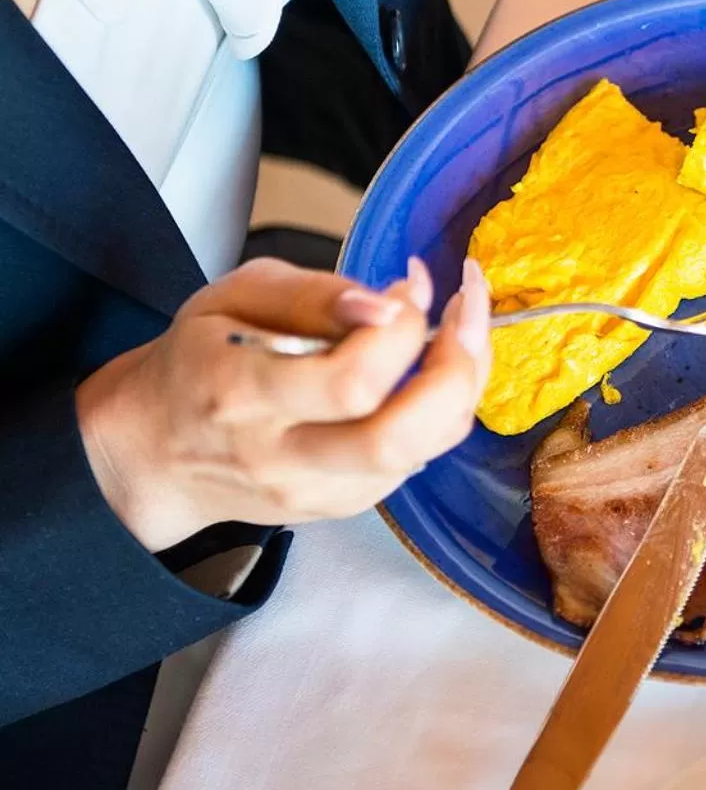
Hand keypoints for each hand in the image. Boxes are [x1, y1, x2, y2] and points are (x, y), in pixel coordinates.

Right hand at [76, 257, 492, 551]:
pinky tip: (432, 369)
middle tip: (465, 309)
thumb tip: (390, 302)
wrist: (158, 451)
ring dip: (463, 384)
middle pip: (396, 436)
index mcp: (242, 395)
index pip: (350, 380)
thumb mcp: (233, 297)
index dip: (402, 327)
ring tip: (462, 330)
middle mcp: (281, 457)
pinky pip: (418, 460)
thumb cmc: (201, 359)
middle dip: (456, 367)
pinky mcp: (342, 505)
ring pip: (421, 452)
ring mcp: (316, 491)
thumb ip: (313, 296)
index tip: (410, 284)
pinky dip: (441, 410)